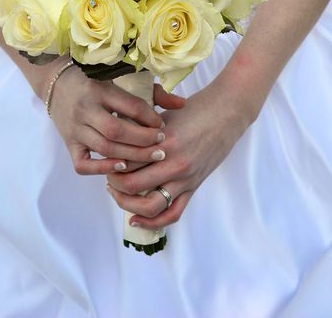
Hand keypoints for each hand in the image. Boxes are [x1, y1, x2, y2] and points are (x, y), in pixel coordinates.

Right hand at [39, 58, 182, 176]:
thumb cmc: (96, 80)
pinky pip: (82, 164)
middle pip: (117, 131)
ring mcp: (75, 128)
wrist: (57, 82)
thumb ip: (153, 92)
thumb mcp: (122, 78)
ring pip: (104, 148)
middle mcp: (85, 109)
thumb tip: (183, 104)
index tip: (163, 125)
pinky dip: (102, 169)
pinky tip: (121, 167)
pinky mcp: (68, 143)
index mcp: (100, 89)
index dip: (150, 118)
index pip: (129, 106)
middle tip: (162, 146)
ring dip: (131, 156)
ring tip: (152, 157)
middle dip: (143, 141)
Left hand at [106, 74, 251, 228]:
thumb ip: (141, 126)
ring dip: (127, 204)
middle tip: (108, 174)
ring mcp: (184, 178)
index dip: (110, 160)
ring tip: (117, 194)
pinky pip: (171, 214)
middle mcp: (172, 163)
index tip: (105, 156)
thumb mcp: (163, 113)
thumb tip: (117, 133)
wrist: (226, 114)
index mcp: (162, 141)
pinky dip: (152, 222)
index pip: (126, 158)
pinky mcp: (193, 187)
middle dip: (114, 182)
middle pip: (131, 183)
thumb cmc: (194, 109)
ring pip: (148, 205)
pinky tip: (136, 219)